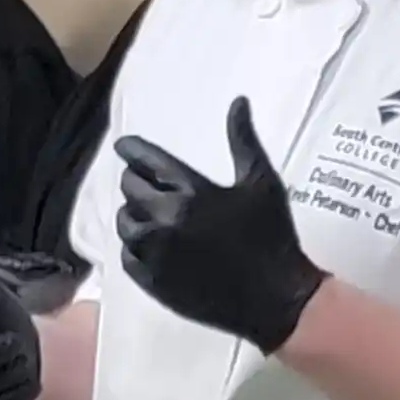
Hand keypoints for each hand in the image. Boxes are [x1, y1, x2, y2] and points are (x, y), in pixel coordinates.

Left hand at [116, 100, 325, 352]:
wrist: (277, 298)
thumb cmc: (273, 237)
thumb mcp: (262, 183)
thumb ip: (243, 141)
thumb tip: (238, 101)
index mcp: (191, 191)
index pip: (146, 161)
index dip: (131, 150)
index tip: (123, 146)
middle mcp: (166, 219)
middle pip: (130, 189)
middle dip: (135, 181)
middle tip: (143, 183)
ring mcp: (157, 253)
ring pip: (125, 223)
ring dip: (132, 214)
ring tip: (146, 214)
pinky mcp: (154, 283)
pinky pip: (127, 257)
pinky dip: (134, 247)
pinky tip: (148, 245)